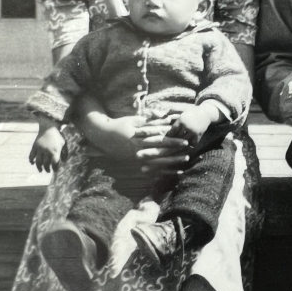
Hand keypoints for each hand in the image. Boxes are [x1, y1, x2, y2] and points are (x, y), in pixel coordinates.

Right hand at [29, 122, 66, 172]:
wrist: (49, 127)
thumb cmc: (58, 136)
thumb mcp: (64, 143)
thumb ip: (65, 153)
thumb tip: (63, 161)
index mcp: (55, 151)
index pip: (54, 163)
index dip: (55, 168)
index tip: (55, 170)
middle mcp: (47, 151)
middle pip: (46, 164)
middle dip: (47, 169)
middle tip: (48, 171)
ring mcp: (39, 149)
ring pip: (38, 162)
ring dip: (39, 167)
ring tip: (41, 170)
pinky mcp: (34, 147)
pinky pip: (31, 156)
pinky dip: (31, 160)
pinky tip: (32, 163)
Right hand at [74, 98, 189, 173]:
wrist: (103, 136)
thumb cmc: (120, 125)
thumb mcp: (135, 119)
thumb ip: (151, 120)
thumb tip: (167, 119)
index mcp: (139, 138)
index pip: (159, 140)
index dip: (173, 141)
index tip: (184, 141)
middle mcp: (138, 149)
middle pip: (160, 152)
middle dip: (175, 152)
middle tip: (189, 151)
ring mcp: (136, 158)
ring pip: (157, 163)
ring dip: (171, 163)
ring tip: (184, 161)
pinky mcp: (135, 163)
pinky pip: (151, 170)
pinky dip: (163, 171)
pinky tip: (174, 171)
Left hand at [167, 102, 221, 144]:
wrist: (206, 113)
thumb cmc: (192, 112)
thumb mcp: (182, 111)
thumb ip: (173, 114)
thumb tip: (160, 114)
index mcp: (182, 120)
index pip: (172, 130)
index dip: (169, 135)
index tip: (166, 138)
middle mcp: (187, 126)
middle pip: (178, 136)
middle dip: (174, 139)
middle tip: (170, 143)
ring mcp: (193, 131)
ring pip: (184, 140)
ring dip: (182, 143)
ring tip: (178, 146)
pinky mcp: (199, 135)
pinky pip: (193, 143)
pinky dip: (190, 144)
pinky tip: (187, 145)